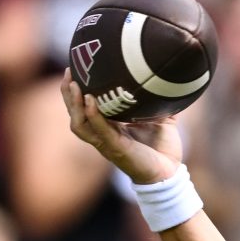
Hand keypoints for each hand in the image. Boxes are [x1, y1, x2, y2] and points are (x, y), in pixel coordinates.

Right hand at [59, 69, 181, 183]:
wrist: (171, 172)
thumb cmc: (164, 148)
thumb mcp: (161, 118)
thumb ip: (159, 100)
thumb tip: (168, 78)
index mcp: (108, 126)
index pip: (83, 106)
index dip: (75, 90)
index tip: (74, 68)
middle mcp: (102, 134)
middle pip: (74, 113)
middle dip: (67, 93)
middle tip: (69, 71)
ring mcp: (106, 142)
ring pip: (79, 123)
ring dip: (74, 104)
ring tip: (74, 85)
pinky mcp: (116, 148)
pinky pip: (98, 131)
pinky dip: (93, 116)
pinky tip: (90, 100)